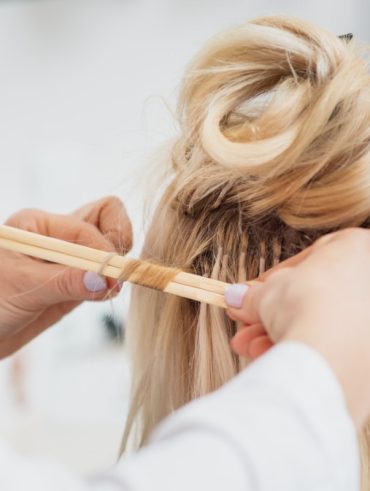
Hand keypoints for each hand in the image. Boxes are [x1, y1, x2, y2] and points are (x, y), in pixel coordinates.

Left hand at [0, 196, 131, 358]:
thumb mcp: (22, 288)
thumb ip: (64, 282)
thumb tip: (104, 279)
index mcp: (39, 225)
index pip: (85, 227)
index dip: (102, 251)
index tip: (111, 278)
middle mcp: (57, 235)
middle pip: (104, 218)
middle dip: (116, 245)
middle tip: (116, 276)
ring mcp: (68, 258)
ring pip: (108, 244)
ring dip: (114, 265)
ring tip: (110, 289)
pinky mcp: (75, 280)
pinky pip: (103, 273)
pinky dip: (110, 282)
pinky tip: (104, 296)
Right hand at [225, 229, 369, 427]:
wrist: (333, 351)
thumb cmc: (307, 304)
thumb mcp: (269, 291)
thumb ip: (255, 294)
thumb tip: (237, 298)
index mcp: (357, 249)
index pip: (308, 261)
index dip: (272, 279)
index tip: (252, 294)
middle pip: (314, 299)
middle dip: (273, 316)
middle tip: (247, 325)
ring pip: (321, 326)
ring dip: (280, 337)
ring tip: (251, 349)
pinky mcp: (367, 356)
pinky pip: (331, 348)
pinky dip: (301, 355)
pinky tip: (270, 360)